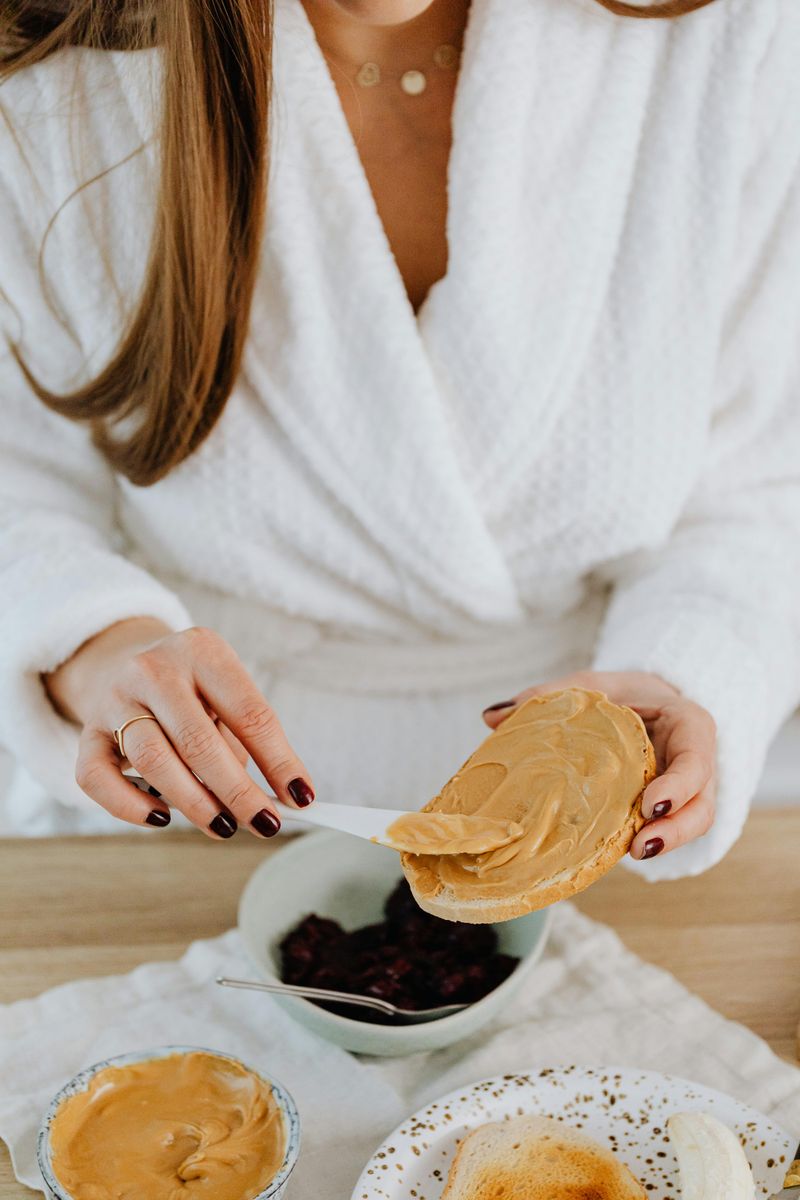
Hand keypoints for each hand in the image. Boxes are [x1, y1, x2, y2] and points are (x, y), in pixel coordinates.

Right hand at [45, 619, 314, 838]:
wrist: (122, 658)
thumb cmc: (192, 688)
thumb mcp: (224, 693)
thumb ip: (246, 739)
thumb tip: (276, 798)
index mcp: (203, 652)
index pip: (249, 712)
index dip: (279, 760)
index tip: (301, 797)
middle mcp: (154, 669)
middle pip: (199, 741)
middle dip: (238, 792)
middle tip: (265, 824)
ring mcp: (115, 698)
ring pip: (153, 760)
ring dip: (194, 802)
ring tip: (224, 827)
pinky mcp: (86, 731)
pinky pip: (98, 778)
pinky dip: (129, 806)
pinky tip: (161, 819)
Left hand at [482, 670, 715, 860]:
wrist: (643, 703)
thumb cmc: (620, 693)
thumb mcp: (591, 685)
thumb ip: (549, 695)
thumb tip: (491, 717)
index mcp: (687, 724)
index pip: (697, 757)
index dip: (681, 784)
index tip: (650, 803)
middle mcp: (695, 761)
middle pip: (702, 803)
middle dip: (676, 829)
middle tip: (639, 846)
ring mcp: (687, 790)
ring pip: (692, 824)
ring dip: (666, 842)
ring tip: (632, 854)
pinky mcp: (669, 810)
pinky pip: (666, 829)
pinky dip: (648, 840)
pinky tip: (617, 852)